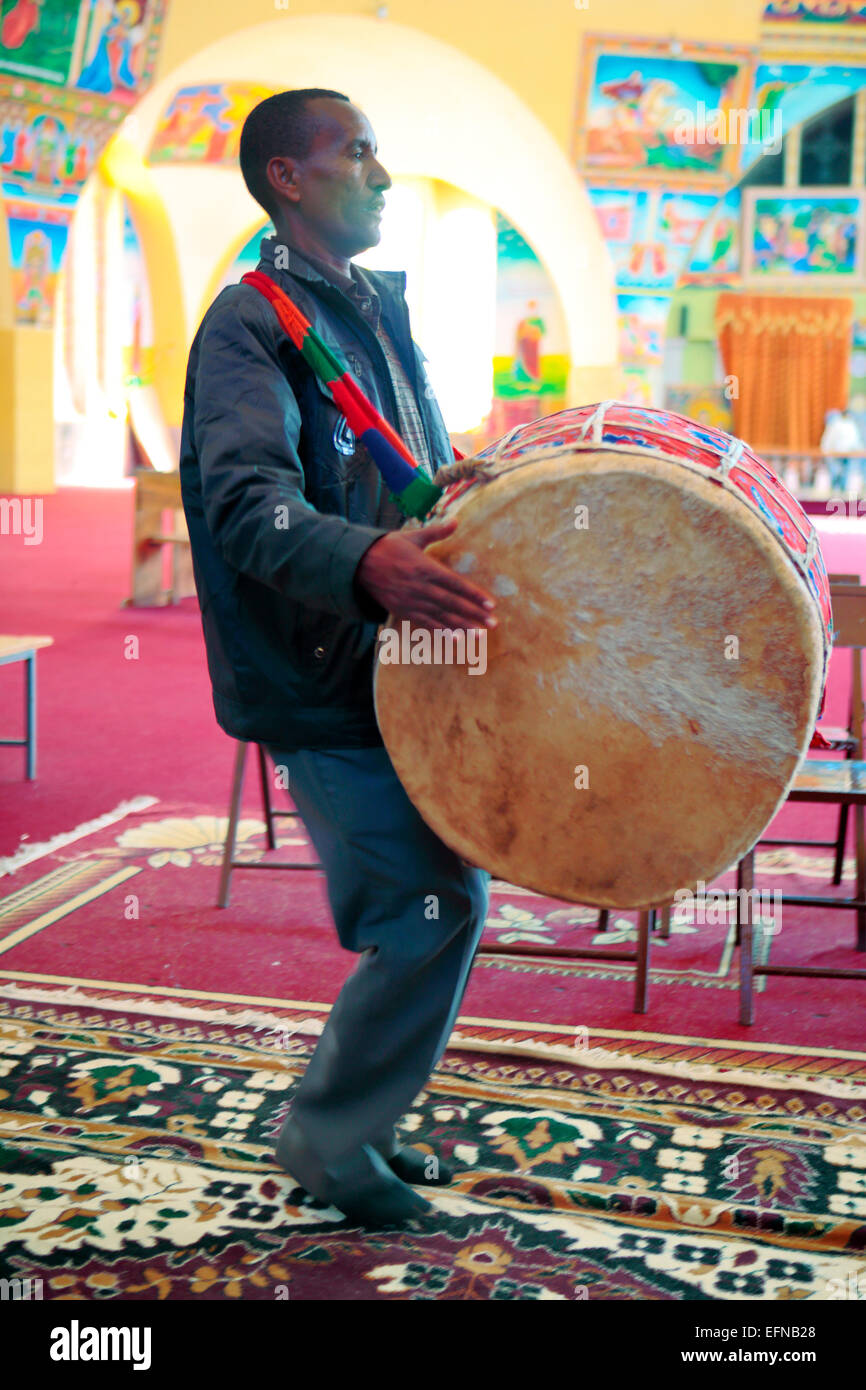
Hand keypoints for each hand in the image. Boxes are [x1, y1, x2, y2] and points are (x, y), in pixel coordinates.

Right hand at [355, 520, 496, 630]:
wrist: (360, 563)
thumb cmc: (389, 547)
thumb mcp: (413, 536)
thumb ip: (437, 532)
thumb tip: (456, 521)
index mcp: (425, 568)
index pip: (456, 584)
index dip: (474, 595)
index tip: (491, 604)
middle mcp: (420, 587)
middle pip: (452, 603)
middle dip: (473, 614)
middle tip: (493, 624)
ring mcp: (411, 601)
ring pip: (440, 616)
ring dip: (461, 627)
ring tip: (479, 635)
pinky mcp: (403, 611)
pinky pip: (425, 623)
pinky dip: (441, 632)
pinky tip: (455, 639)